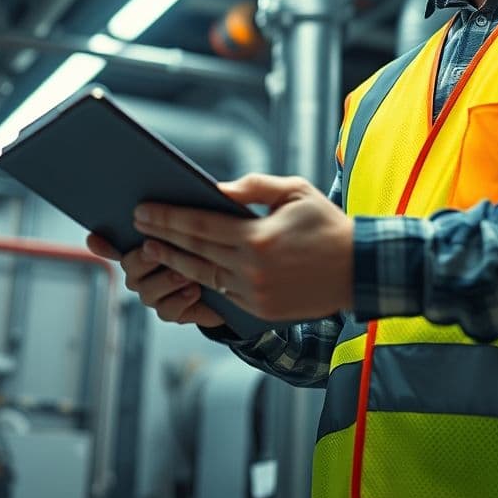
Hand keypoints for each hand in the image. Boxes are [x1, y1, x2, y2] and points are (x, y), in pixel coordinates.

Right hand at [85, 232, 225, 327]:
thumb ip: (182, 218)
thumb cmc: (211, 247)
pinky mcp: (172, 311)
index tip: (94, 237)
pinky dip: (181, 300)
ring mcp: (155, 292)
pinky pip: (167, 310)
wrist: (231, 281)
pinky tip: (195, 290)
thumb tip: (173, 201)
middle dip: (141, 258)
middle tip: (153, 249)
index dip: (102, 243)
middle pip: (129, 266)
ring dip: (166, 280)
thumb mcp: (199, 228)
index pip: (115, 243)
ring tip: (186, 273)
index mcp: (145, 244)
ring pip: (146, 290)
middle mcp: (143, 270)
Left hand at [132, 173, 353, 321]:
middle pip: (194, 251)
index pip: (199, 224)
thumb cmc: (326, 225)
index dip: (168, 217)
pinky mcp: (259, 310)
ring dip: (175, 262)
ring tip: (153, 249)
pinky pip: (223, 293)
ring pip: (203, 275)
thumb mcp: (295, 192)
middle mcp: (250, 269)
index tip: (145, 209)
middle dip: (163, 237)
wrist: (357, 269)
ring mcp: (253, 293)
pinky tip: (187, 269)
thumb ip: (254, 187)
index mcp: (257, 237)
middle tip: (140, 226)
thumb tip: (218, 189)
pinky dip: (202, 280)